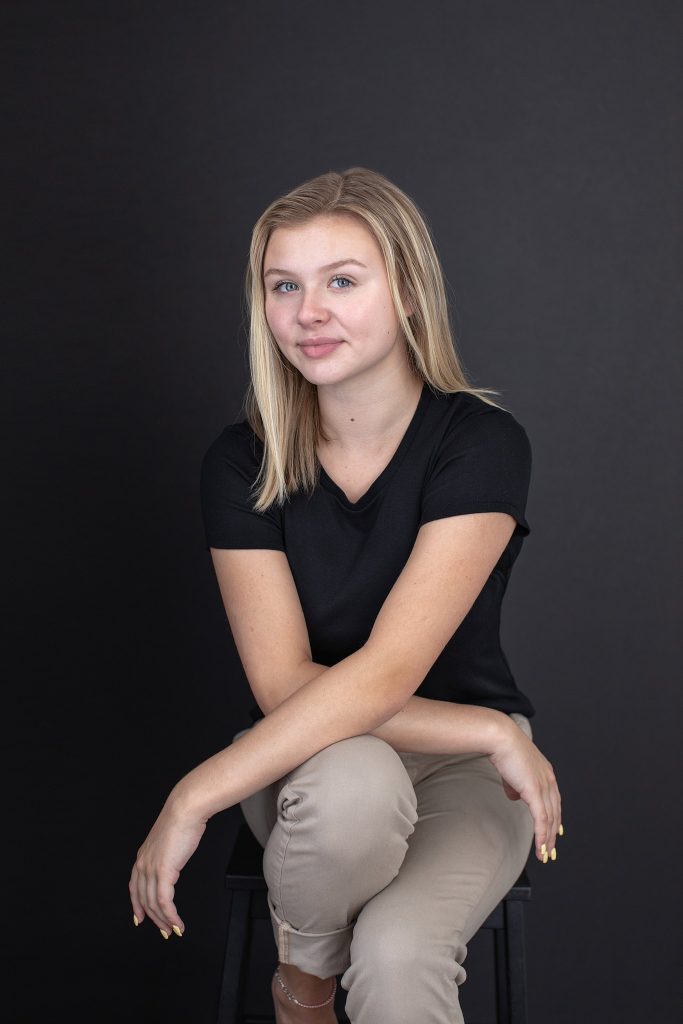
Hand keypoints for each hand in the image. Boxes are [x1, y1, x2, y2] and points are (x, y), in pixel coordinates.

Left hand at [129, 791, 206, 936]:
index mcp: (142, 857)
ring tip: (174, 930)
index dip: (137, 906)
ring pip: (154, 904)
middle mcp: (143, 865)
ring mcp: (151, 869)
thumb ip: (166, 854)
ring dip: (165, 921)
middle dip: (154, 919)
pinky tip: (178, 923)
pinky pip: (164, 902)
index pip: (134, 888)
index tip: (139, 919)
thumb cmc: (181, 821)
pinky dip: (171, 916)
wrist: (185, 810)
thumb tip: (172, 861)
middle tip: (165, 931)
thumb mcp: (168, 841)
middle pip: (144, 900)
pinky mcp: (163, 872)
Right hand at [488, 721, 561, 862]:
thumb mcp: (512, 769)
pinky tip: (540, 847)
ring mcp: (544, 786)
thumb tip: (514, 797)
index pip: (555, 801)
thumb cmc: (503, 748)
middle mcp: (549, 781)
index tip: (556, 832)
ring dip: (547, 840)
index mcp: (546, 773)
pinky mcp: (535, 792)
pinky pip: (541, 819)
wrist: (501, 738)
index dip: (555, 818)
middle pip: (555, 813)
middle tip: (551, 851)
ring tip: (544, 855)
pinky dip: (542, 836)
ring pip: (550, 820)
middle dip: (553, 834)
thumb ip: (515, 784)